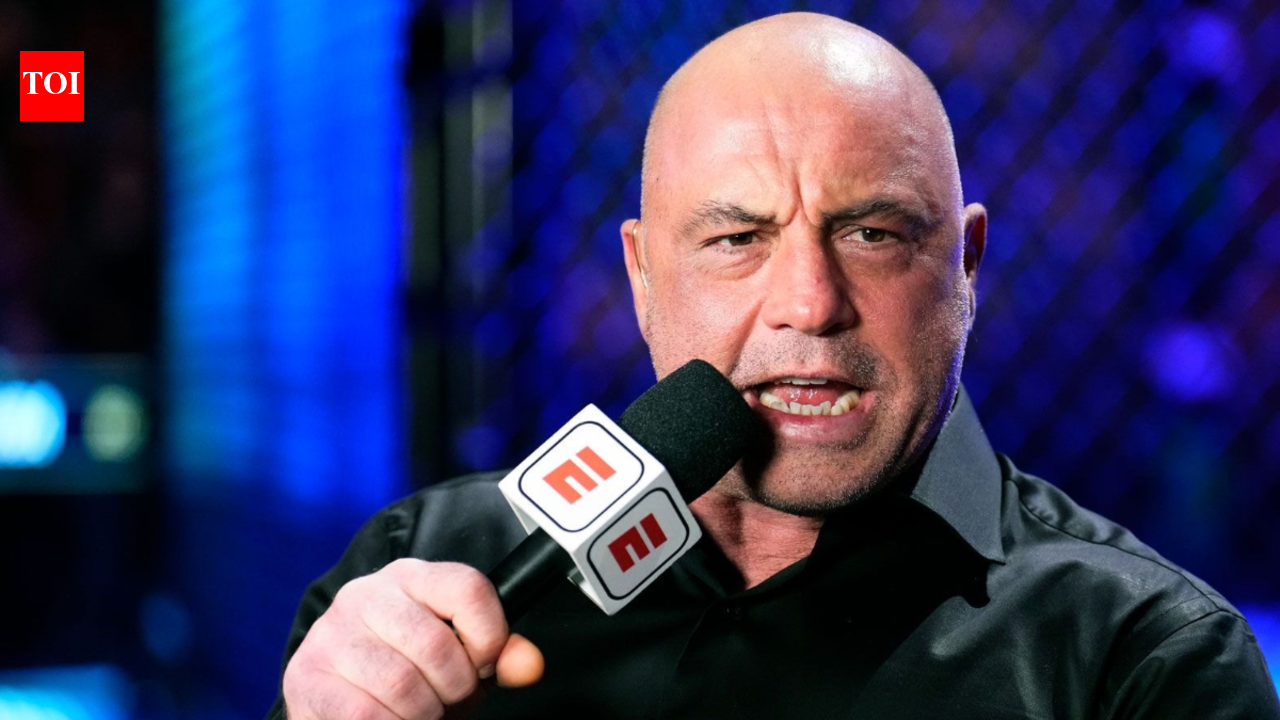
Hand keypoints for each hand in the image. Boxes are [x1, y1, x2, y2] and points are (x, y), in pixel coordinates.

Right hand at [282, 559, 544, 719]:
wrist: (337, 698)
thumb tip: (529, 665)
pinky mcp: (306, 675)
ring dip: (423, 713)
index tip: (484, 665)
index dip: (489, 636)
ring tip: (420, 712)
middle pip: (436, 644)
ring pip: (401, 683)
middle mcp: (366, 593)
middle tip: (447, 699)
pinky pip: (365, 713)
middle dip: (455, 687)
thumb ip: (498, 656)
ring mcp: (331, 633)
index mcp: (411, 576)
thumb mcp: (461, 659)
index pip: (468, 589)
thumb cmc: (409, 673)